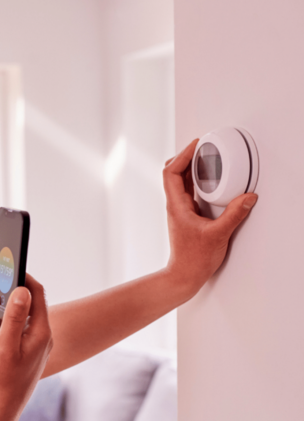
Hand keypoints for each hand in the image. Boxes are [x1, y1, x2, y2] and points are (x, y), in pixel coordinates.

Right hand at [0, 274, 52, 413]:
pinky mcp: (22, 354)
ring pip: (14, 318)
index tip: (4, 269)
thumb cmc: (0, 382)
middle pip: (23, 304)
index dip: (22, 277)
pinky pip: (11, 332)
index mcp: (40, 333)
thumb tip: (22, 290)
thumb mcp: (4, 346)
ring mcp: (32, 346)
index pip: (37, 293)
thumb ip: (15, 317)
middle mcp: (40, 338)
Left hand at [163, 139, 257, 294]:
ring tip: (206, 157)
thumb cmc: (194, 259)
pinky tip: (210, 179)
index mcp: (176, 206)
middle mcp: (175, 205)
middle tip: (201, 147)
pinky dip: (196, 180)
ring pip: (180, 182)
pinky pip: (189, 191)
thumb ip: (234, 215)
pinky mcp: (187, 215)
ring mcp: (180, 210)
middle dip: (185, 157)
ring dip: (190, 167)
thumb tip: (248, 197)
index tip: (196, 145)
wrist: (184, 275)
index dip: (182, 155)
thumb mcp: (218, 235)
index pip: (171, 173)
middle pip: (173, 173)